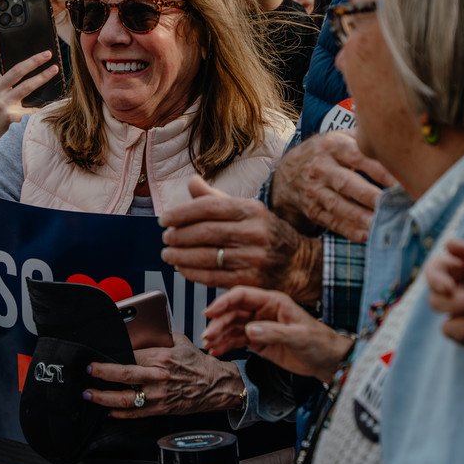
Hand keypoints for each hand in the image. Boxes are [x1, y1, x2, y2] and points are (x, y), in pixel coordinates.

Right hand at [0, 24, 59, 139]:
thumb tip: (15, 61)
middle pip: (17, 71)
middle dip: (33, 61)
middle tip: (47, 53)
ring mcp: (2, 102)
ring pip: (26, 86)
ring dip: (42, 77)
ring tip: (54, 69)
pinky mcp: (10, 115)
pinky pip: (31, 108)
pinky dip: (42, 106)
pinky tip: (53, 101)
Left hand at [84, 334, 243, 418]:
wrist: (215, 385)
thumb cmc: (198, 363)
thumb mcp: (179, 342)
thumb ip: (159, 337)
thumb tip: (140, 332)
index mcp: (162, 357)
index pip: (131, 355)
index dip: (113, 356)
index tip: (99, 355)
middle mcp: (159, 377)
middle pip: (124, 375)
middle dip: (102, 373)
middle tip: (88, 370)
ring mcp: (159, 395)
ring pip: (126, 399)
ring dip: (104, 398)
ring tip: (90, 394)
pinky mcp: (161, 409)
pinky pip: (136, 413)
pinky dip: (120, 413)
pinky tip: (109, 411)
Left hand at [160, 176, 321, 303]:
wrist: (299, 263)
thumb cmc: (265, 233)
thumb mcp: (247, 210)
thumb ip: (216, 198)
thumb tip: (191, 182)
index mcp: (251, 210)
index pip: (209, 208)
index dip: (182, 213)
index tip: (164, 219)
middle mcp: (254, 232)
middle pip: (205, 232)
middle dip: (179, 236)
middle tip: (165, 238)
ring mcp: (254, 258)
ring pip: (207, 256)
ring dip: (181, 256)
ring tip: (168, 254)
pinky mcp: (251, 281)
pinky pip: (214, 277)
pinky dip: (193, 273)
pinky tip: (182, 269)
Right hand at [202, 286, 352, 381]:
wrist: (328, 361)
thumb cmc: (319, 342)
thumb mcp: (298, 336)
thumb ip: (273, 332)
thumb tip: (249, 330)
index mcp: (273, 301)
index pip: (243, 296)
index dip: (224, 302)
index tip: (210, 312)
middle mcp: (263, 311)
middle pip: (233, 312)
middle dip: (218, 323)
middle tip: (208, 335)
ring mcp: (259, 327)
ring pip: (232, 327)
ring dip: (219, 334)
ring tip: (209, 345)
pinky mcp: (258, 342)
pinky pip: (237, 341)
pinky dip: (226, 345)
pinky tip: (217, 351)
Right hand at [269, 131, 394, 241]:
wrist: (287, 173)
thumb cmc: (325, 154)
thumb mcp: (338, 138)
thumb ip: (363, 139)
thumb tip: (397, 142)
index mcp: (332, 146)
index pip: (359, 157)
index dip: (381, 171)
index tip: (403, 183)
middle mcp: (321, 168)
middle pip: (347, 183)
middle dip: (371, 196)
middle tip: (395, 205)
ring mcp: (314, 191)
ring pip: (338, 205)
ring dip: (360, 217)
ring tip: (381, 224)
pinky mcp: (312, 210)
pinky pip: (331, 221)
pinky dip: (348, 230)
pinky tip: (366, 236)